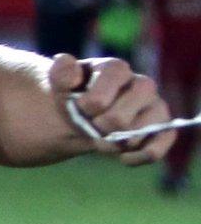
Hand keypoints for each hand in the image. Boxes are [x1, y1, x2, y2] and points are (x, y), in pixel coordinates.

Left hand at [51, 53, 175, 164]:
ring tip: (101, 140)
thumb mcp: (60, 81)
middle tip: (89, 127)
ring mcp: (156, 107)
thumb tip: (69, 66)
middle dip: (98, 128)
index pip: (106, 91)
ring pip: (140, 134)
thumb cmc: (73, 94)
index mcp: (116, 69)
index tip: (80, 108)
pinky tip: (122, 157)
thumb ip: (61, 72)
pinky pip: (157, 149)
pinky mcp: (163, 130)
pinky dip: (138, 157)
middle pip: (120, 119)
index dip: (90, 103)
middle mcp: (143, 85)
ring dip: (115, 144)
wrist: (82, 113)